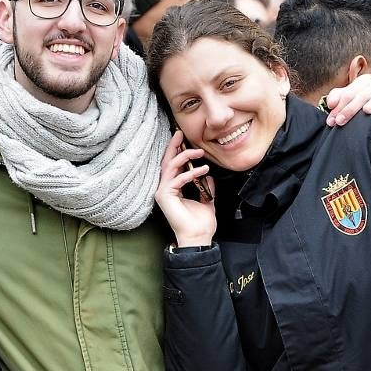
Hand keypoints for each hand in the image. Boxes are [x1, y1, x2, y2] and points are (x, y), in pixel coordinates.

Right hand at [155, 131, 216, 247]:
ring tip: (199, 152)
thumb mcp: (207, 201)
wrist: (198, 238)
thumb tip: (208, 177)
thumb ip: (206, 188)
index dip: (177, 151)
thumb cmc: (200, 224)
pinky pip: (177, 179)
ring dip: (185, 156)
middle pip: (167, 162)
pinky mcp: (164, 197)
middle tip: (180, 133)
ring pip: (170, 167)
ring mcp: (163, 192)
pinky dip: (190, 173)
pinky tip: (203, 170)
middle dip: (174, 146)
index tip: (183, 139)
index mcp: (172, 189)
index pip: (173, 166)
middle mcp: (165, 189)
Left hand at [323, 73, 370, 126]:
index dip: (338, 107)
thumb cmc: (354, 105)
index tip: (330, 121)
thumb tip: (331, 104)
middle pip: (362, 95)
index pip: (349, 93)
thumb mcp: (343, 100)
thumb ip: (334, 98)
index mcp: (363, 81)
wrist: (369, 115)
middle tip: (339, 122)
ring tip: (366, 111)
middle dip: (349, 109)